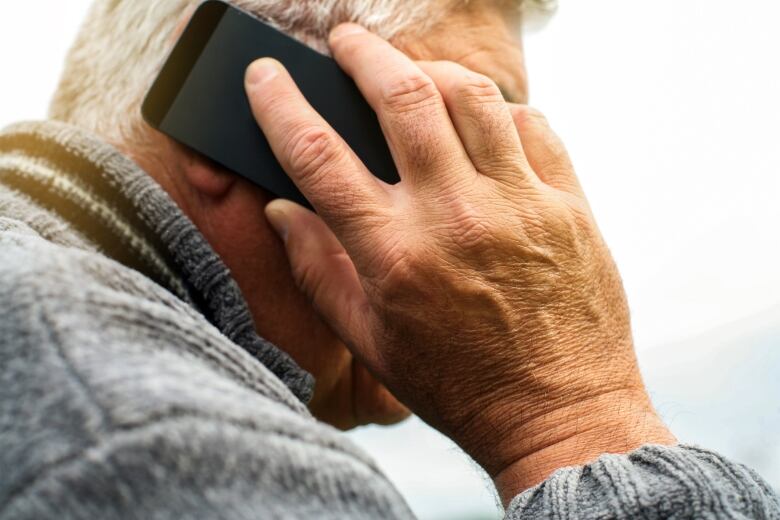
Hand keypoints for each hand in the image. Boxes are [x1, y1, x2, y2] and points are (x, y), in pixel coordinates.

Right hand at [245, 24, 674, 501]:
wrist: (559, 414)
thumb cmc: (459, 385)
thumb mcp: (371, 341)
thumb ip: (318, 270)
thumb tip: (281, 209)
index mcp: (394, 255)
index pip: (318, 156)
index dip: (281, 105)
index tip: (266, 76)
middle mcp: (455, 217)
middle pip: (400, 99)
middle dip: (362, 56)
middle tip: (345, 41)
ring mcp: (519, 204)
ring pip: (471, 96)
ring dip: (431, 69)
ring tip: (413, 72)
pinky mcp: (568, 205)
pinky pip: (533, 126)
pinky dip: (499, 112)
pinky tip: (482, 123)